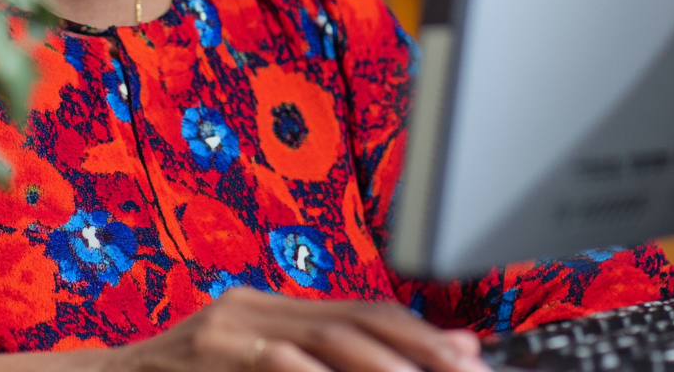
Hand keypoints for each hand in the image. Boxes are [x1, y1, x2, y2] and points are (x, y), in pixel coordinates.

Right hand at [0, 287, 490, 371]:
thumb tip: (374, 363)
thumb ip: (305, 361)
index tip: (463, 353)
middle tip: (466, 367)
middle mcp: (251, 308)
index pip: (355, 309)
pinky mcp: (207, 353)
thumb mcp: (245, 365)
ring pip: (322, 341)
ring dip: (384, 364)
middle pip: (350, 319)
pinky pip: (275, 365)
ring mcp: (226, 330)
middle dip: (415, 346)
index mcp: (266, 308)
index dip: (414, 330)